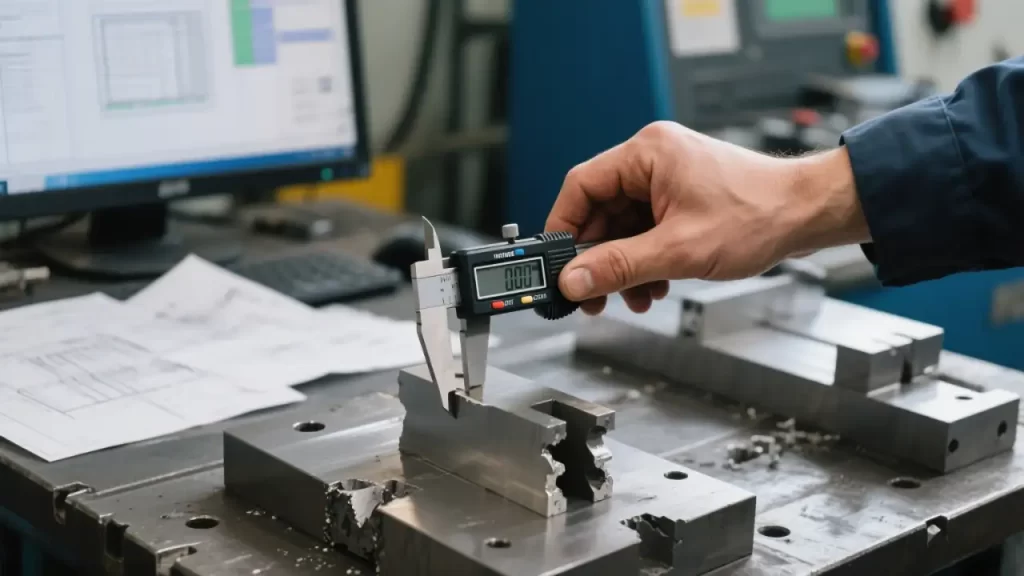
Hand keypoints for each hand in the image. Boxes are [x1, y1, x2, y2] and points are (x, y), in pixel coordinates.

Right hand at [545, 121, 868, 314]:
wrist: (810, 215)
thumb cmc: (761, 213)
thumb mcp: (679, 249)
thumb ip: (619, 266)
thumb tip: (574, 280)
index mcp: (646, 154)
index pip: (580, 186)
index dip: (562, 228)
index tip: (555, 264)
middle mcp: (653, 161)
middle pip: (600, 211)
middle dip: (598, 258)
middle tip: (590, 294)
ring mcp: (668, 180)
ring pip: (623, 227)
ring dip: (623, 266)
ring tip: (631, 296)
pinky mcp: (681, 200)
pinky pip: (645, 232)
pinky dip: (644, 261)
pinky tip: (654, 285)